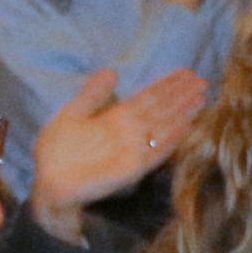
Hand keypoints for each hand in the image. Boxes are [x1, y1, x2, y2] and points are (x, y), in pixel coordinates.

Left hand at [27, 66, 205, 237]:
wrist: (49, 181)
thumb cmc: (57, 151)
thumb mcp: (73, 113)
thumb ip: (92, 94)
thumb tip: (112, 71)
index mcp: (116, 117)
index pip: (147, 97)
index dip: (167, 85)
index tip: (187, 73)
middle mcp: (129, 132)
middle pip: (160, 109)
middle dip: (181, 95)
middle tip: (202, 80)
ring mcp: (132, 149)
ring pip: (162, 126)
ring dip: (182, 112)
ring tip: (201, 97)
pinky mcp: (131, 168)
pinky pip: (154, 152)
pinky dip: (170, 140)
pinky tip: (184, 127)